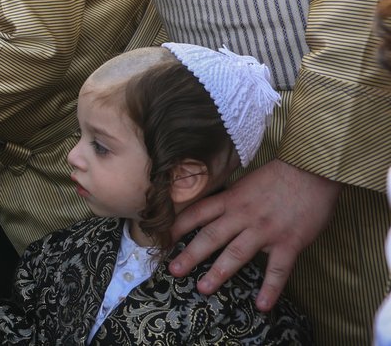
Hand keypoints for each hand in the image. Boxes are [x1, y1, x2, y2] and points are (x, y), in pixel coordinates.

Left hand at [167, 159, 339, 309]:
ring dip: (218, 273)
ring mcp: (265, 230)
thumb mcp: (247, 182)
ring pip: (236, 254)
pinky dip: (270, 289)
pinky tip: (261, 305)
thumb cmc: (281, 175)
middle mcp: (242, 216)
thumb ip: (234, 199)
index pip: (197, 213)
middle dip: (189, 255)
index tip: (162, 239)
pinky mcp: (289, 242)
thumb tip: (220, 210)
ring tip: (203, 289)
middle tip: (173, 270)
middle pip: (210, 236)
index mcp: (232, 199)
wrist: (312, 169)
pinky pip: (277, 270)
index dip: (178, 227)